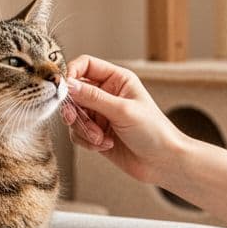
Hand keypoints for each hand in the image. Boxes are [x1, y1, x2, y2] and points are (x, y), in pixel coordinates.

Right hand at [61, 55, 186, 184]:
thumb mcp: (122, 110)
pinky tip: (105, 145)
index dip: (71, 73)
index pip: (85, 65)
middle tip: (74, 118)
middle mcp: (106, 94)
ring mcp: (100, 114)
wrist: (162, 162)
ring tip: (100, 138)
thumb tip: (68, 85)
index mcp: (117, 79)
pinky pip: (77, 133)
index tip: (64, 89)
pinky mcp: (96, 133)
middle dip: (74, 109)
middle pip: (74, 92)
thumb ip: (93, 98)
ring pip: (74, 115)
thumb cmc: (153, 131)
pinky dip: (86, 141)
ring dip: (83, 129)